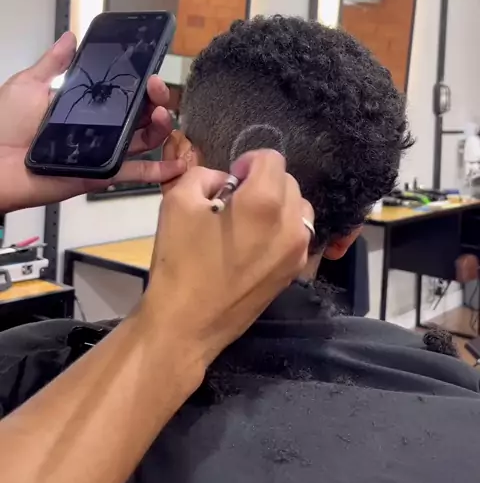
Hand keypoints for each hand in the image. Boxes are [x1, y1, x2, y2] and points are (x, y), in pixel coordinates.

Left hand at [0, 32, 185, 212]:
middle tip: (156, 88)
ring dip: (161, 127)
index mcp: (82, 106)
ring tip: (163, 114)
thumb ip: (53, 64)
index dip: (140, 82)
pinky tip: (178, 163)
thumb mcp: (29, 85)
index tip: (149, 71)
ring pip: (143, 140)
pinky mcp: (101, 175)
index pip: (121, 92)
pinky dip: (159, 170)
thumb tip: (69, 38)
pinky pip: (134, 174)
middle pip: (139, 114)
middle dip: (156, 99)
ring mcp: (102, 152)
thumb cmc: (1, 126)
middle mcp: (97, 129)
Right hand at [142, 150, 312, 367]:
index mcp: (265, 202)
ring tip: (245, 225)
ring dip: (276, 206)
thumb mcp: (178, 201)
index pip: (271, 158)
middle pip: (287, 182)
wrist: (186, 324)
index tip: (229, 181)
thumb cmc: (180, 261)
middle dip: (261, 184)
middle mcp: (291, 223)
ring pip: (298, 208)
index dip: (246, 162)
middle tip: (231, 204)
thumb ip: (205, 175)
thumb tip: (226, 182)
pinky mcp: (295, 272)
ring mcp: (297, 251)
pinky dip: (280, 230)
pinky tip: (252, 246)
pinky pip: (296, 235)